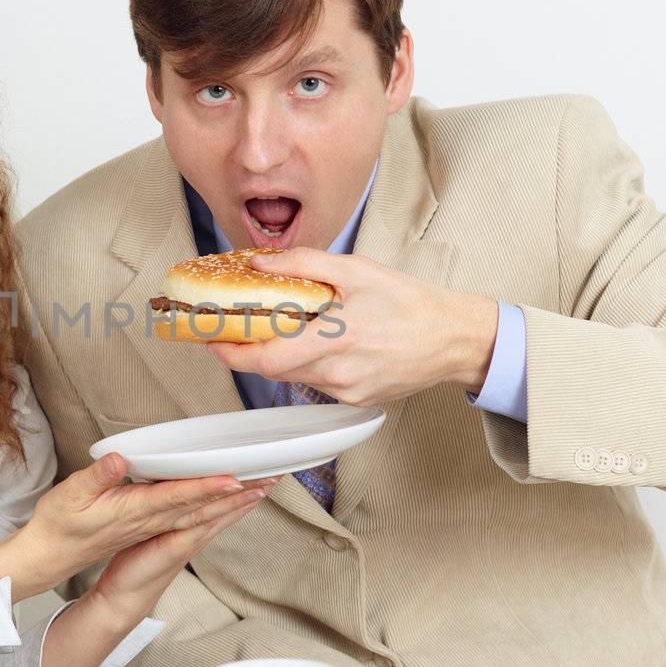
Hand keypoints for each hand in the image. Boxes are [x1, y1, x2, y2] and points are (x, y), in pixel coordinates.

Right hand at [0, 453, 272, 600]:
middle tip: (269, 478)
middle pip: (202, 507)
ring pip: (203, 515)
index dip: (206, 487)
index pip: (178, 498)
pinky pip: (194, 521)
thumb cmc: (59, 526)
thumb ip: (96, 477)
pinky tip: (230, 505)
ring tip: (262, 488)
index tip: (233, 478)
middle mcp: (152, 523)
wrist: (53, 559)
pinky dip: (216, 512)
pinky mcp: (154, 531)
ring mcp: (155, 529)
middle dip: (236, 494)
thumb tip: (118, 460)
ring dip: (233, 503)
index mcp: (135, 513)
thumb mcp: (69, 497)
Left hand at [204, 247, 499, 406]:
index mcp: (338, 339)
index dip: (232, 354)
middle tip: (237, 327)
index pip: (267, 360)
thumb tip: (260, 264)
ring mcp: (348, 393)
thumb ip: (303, 265)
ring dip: (282, 354)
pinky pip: (317, 383)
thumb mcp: (356, 270)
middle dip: (252, 350)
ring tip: (286, 327)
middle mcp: (339, 374)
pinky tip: (322, 342)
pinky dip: (309, 363)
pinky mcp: (356, 402)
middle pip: (275, 370)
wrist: (454, 338)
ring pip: (295, 377)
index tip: (211, 338)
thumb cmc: (410, 302)